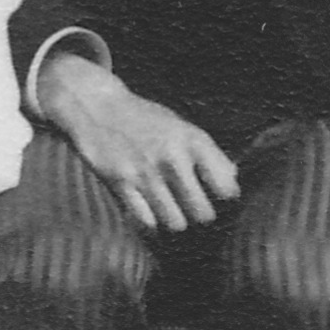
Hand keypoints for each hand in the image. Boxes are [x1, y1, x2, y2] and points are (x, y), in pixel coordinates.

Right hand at [35, 50, 240, 235]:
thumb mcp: (181, 127)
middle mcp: (173, 158)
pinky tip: (148, 209)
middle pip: (203, 213)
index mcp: (193, 141)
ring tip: (169, 209)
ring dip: (174, 220)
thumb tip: (234, 181)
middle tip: (190, 206)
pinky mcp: (121, 183)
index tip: (216, 195)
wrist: (96, 107)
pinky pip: (146, 221)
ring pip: (176, 222)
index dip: (224, 197)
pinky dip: (149, 221)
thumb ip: (208, 154)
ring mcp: (146, 172)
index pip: (226, 188)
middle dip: (199, 214)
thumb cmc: (144, 120)